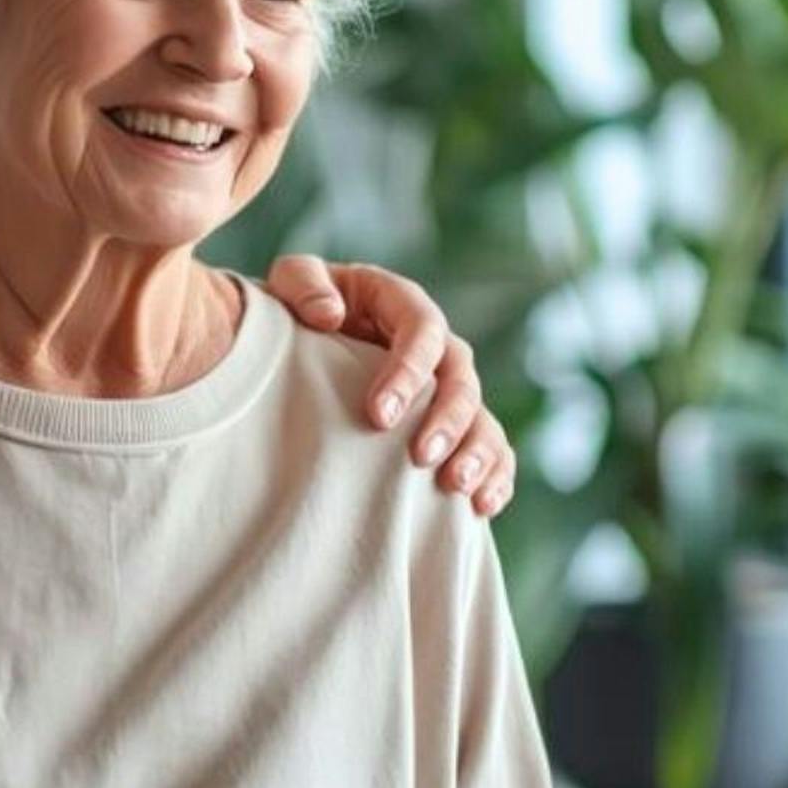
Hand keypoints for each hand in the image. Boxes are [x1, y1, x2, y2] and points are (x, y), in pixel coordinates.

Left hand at [265, 255, 512, 515]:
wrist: (300, 343)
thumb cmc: (296, 308)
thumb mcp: (291, 281)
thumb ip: (303, 284)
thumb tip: (328, 314)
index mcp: (401, 303)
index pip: (422, 330)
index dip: (408, 372)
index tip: (379, 415)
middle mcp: (435, 344)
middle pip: (460, 378)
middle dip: (446, 420)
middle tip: (421, 458)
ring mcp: (448, 386)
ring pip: (482, 416)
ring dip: (478, 452)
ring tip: (457, 487)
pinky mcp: (453, 423)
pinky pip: (492, 448)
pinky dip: (496, 475)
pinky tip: (483, 506)